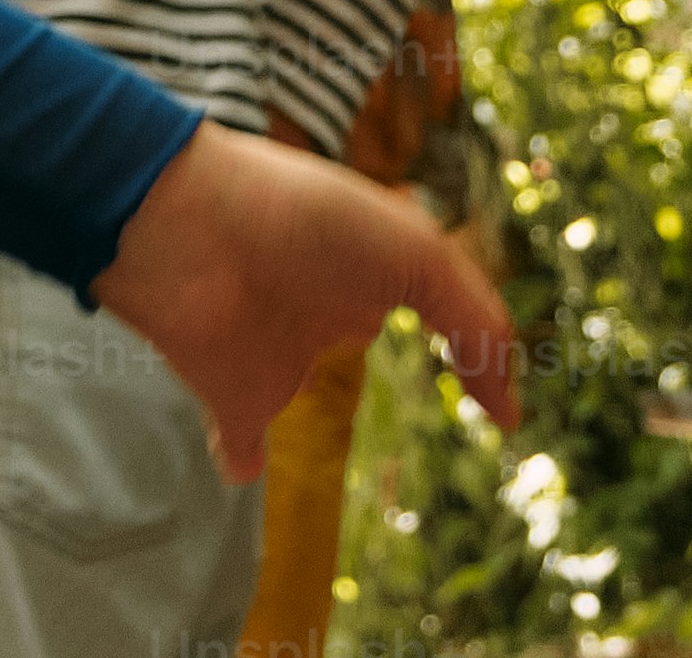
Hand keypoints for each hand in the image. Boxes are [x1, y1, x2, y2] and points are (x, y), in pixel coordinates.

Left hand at [87, 119, 518, 477]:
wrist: (184, 228)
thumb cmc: (307, 224)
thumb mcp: (419, 256)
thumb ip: (475, 326)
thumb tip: (507, 416)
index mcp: (369, 262)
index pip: (418, 291)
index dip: (458, 330)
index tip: (490, 384)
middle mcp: (322, 302)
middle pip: (350, 324)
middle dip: (361, 330)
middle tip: (390, 376)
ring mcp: (274, 347)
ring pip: (294, 379)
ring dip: (300, 393)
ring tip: (310, 417)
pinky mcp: (231, 388)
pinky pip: (239, 435)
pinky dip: (238, 456)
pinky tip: (239, 468)